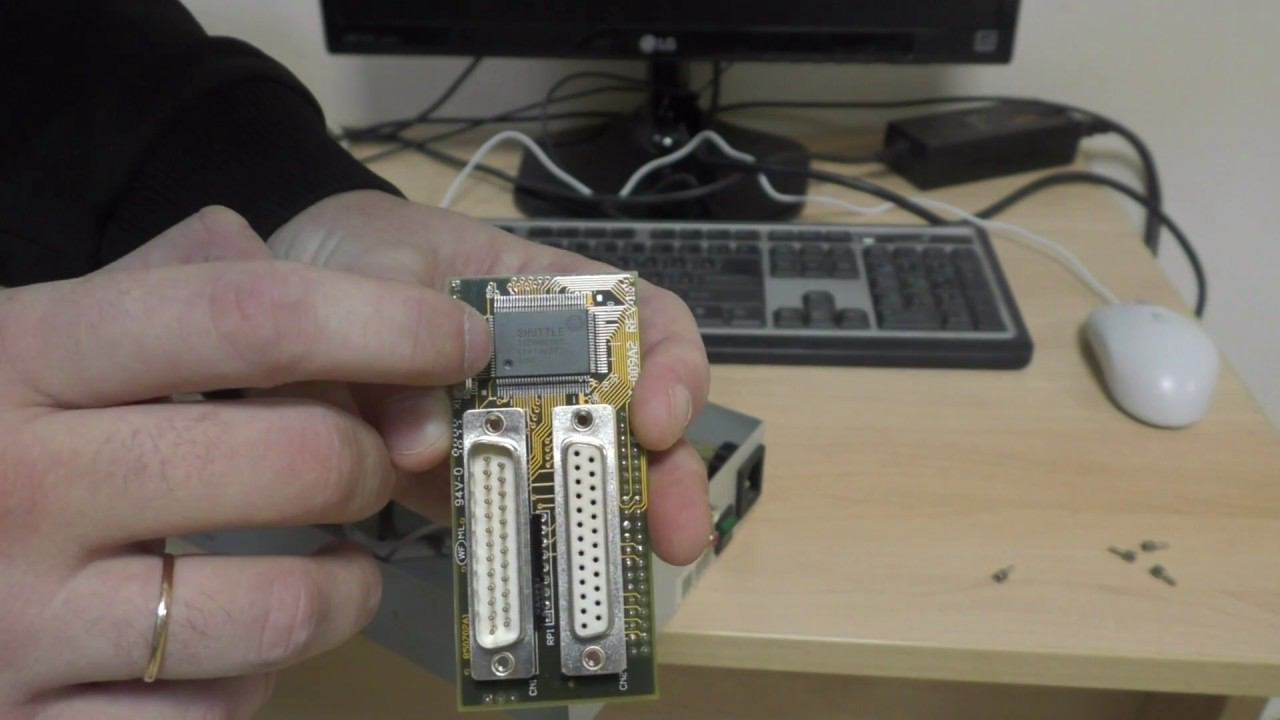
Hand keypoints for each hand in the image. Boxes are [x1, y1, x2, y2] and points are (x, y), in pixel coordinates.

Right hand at [0, 207, 488, 716]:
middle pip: (298, 460)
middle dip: (374, 460)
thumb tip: (246, 240)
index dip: (382, 323)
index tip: (460, 339)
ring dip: (346, 586)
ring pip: (284, 607)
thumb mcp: (2, 346)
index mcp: (16, 360)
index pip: (245, 317)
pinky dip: (251, 684)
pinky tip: (224, 650)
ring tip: (334, 568)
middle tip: (369, 463)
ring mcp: (20, 624)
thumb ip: (127, 292)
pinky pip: (215, 714)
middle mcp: (19, 486)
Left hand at [269, 190, 712, 564]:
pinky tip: (545, 591)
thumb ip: (391, 333)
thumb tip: (422, 444)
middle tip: (677, 530)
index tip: (656, 419)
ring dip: (612, 529)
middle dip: (666, 475)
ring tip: (628, 574)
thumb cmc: (348, 254)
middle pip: (632, 417)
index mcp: (549, 296)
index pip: (642, 320)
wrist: (272, 303)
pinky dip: (531, 556)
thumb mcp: (370, 266)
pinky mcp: (459, 486)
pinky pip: (508, 522)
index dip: (670, 365)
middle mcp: (545, 370)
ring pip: (581, 482)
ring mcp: (506, 434)